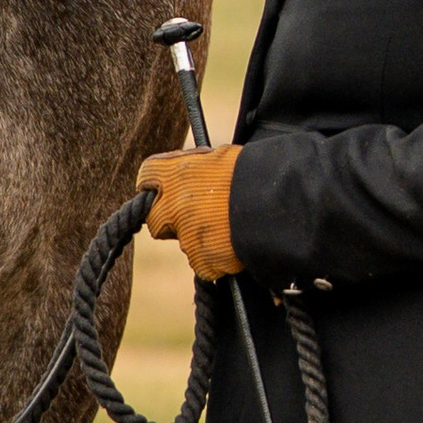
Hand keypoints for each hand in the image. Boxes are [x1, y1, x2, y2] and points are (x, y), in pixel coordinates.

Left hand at [138, 145, 242, 277]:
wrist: (276, 203)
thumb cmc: (254, 173)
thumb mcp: (219, 159)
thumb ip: (197, 169)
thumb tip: (192, 175)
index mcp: (174, 173)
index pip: (147, 176)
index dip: (155, 185)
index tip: (163, 191)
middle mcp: (172, 205)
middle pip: (156, 219)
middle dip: (172, 220)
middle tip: (197, 217)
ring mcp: (186, 235)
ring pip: (184, 243)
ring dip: (199, 239)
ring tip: (228, 229)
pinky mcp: (201, 260)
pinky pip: (204, 263)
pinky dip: (216, 259)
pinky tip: (234, 246)